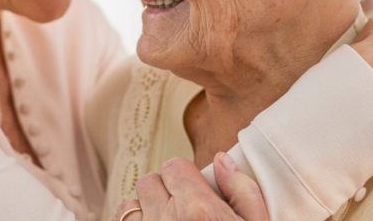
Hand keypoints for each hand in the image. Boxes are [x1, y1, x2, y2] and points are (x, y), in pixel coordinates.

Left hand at [112, 154, 265, 220]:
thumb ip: (243, 191)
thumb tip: (222, 159)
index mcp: (200, 210)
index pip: (174, 166)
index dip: (185, 179)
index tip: (195, 195)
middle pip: (149, 182)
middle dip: (164, 193)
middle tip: (182, 213)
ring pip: (128, 206)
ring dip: (143, 212)